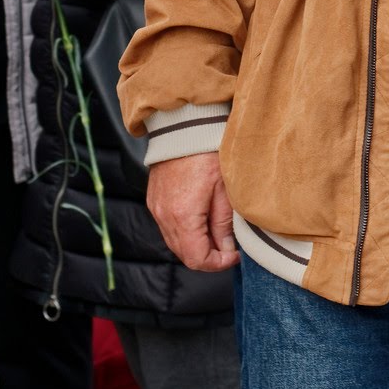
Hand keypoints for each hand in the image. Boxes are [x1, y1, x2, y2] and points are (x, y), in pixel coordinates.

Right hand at [146, 153, 238, 272]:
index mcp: (183, 215)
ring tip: (216, 229)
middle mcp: (164, 216)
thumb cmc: (207, 152)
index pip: (197, 259)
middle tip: (228, 244)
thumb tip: (227, 248)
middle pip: (184, 254)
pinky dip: (184, 230)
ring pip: (175, 242)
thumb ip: (224, 224)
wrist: (184, 125)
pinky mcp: (154, 199)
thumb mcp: (224, 189)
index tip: (234, 254)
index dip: (218, 263)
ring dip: (195, 244)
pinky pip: (168, 226)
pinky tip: (200, 217)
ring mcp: (156, 208)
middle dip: (208, 255)